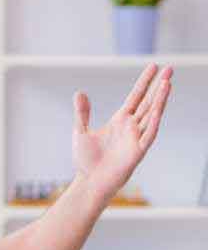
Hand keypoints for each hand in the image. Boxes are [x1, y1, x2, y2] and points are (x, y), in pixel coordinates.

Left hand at [72, 62, 171, 201]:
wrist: (89, 182)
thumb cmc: (86, 160)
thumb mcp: (81, 131)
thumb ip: (82, 113)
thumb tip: (79, 92)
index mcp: (120, 121)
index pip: (136, 97)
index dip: (144, 82)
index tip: (153, 66)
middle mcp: (131, 127)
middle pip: (148, 102)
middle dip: (159, 86)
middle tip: (170, 68)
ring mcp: (136, 138)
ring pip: (152, 115)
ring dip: (160, 100)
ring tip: (167, 83)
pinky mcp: (138, 151)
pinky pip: (148, 135)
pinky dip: (153, 122)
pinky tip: (157, 110)